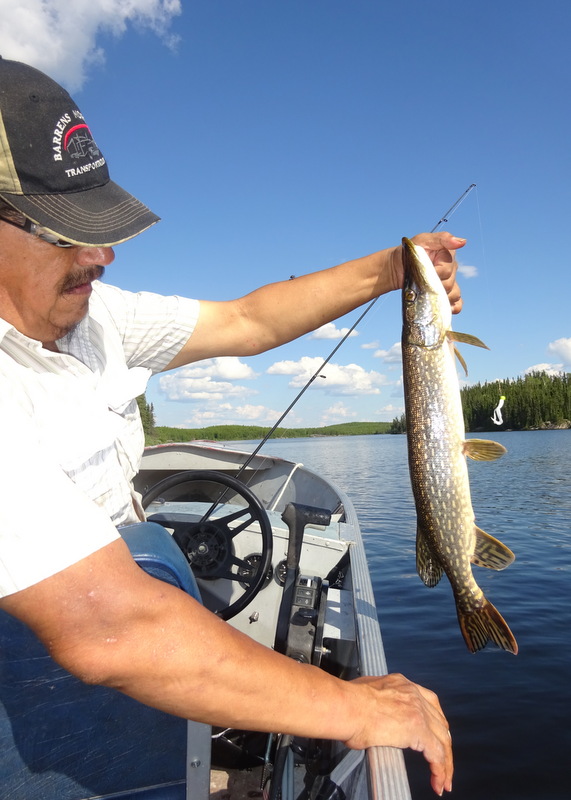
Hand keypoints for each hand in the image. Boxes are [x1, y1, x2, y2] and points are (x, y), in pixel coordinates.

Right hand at [344, 673, 452, 795]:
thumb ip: (377, 701)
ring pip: (442, 740)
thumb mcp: (366, 691)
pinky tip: (438, 782)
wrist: (348, 707)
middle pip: (440, 722)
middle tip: (442, 760)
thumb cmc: (348, 702)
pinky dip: (440, 771)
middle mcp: (414, 695)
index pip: (429, 702)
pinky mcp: (418, 731)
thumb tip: (371, 711)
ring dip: (445, 762)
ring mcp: (418, 712)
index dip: (435, 721)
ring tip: (443, 780)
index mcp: (402, 684)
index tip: (435, 734)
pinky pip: (437, 755)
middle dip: (443, 743)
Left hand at [387, 231, 464, 313]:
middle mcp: (451, 269)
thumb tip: (462, 242)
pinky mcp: (444, 295)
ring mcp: (448, 283)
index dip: (435, 273)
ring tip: (428, 294)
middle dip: (435, 286)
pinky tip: (445, 308)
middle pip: (450, 284)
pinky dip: (453, 307)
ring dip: (442, 298)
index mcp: (449, 256)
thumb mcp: (422, 241)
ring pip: (454, 295)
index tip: (423, 270)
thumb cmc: (409, 252)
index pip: (447, 271)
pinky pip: (456, 304)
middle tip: (421, 282)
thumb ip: (442, 239)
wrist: (397, 267)